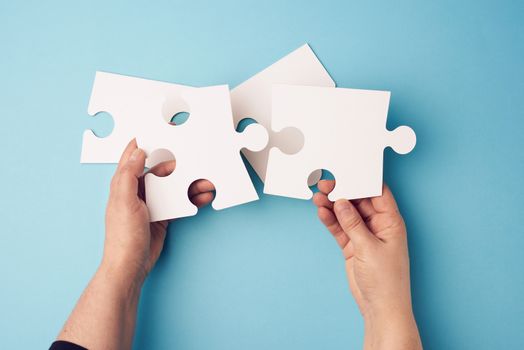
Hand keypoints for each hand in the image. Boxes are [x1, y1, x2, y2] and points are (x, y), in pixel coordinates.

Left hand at [102, 139, 214, 285]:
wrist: (131, 266)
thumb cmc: (122, 236)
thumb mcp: (123, 201)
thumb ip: (128, 175)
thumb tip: (137, 152)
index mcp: (124, 184)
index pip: (133, 157)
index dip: (145, 143)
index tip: (160, 131)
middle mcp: (137, 191)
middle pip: (160, 171)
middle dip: (179, 165)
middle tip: (195, 158)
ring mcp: (151, 204)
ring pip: (173, 186)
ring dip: (189, 183)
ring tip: (205, 181)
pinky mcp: (163, 216)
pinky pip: (179, 202)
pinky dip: (192, 198)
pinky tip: (203, 196)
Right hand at [313, 182, 421, 349]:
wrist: (380, 307)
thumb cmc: (386, 280)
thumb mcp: (368, 247)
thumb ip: (353, 223)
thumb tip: (341, 202)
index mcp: (391, 222)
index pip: (377, 193)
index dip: (362, 182)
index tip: (346, 173)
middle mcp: (378, 226)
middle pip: (358, 202)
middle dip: (342, 192)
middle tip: (325, 184)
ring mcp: (364, 236)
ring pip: (346, 214)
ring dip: (332, 206)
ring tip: (317, 197)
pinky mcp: (353, 246)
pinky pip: (340, 228)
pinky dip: (330, 221)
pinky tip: (321, 212)